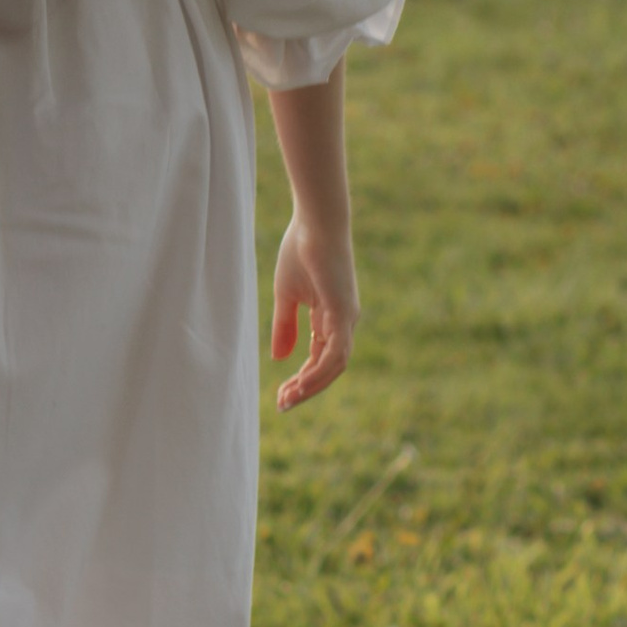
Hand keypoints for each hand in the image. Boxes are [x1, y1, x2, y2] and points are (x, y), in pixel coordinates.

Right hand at [270, 211, 357, 411]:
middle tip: (283, 405)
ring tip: (289, 398)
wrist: (314, 222)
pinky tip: (301, 382)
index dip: (302, 379)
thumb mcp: (286, 296)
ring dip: (313, 385)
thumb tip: (280, 359)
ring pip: (335, 365)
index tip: (281, 395)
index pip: (319, 358)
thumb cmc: (300, 250)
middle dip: (307, 389)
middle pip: (330, 368)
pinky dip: (320, 370)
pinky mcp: (344, 311)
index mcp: (330, 317)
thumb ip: (284, 326)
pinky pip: (336, 351)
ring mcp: (347, 317)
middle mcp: (343, 321)